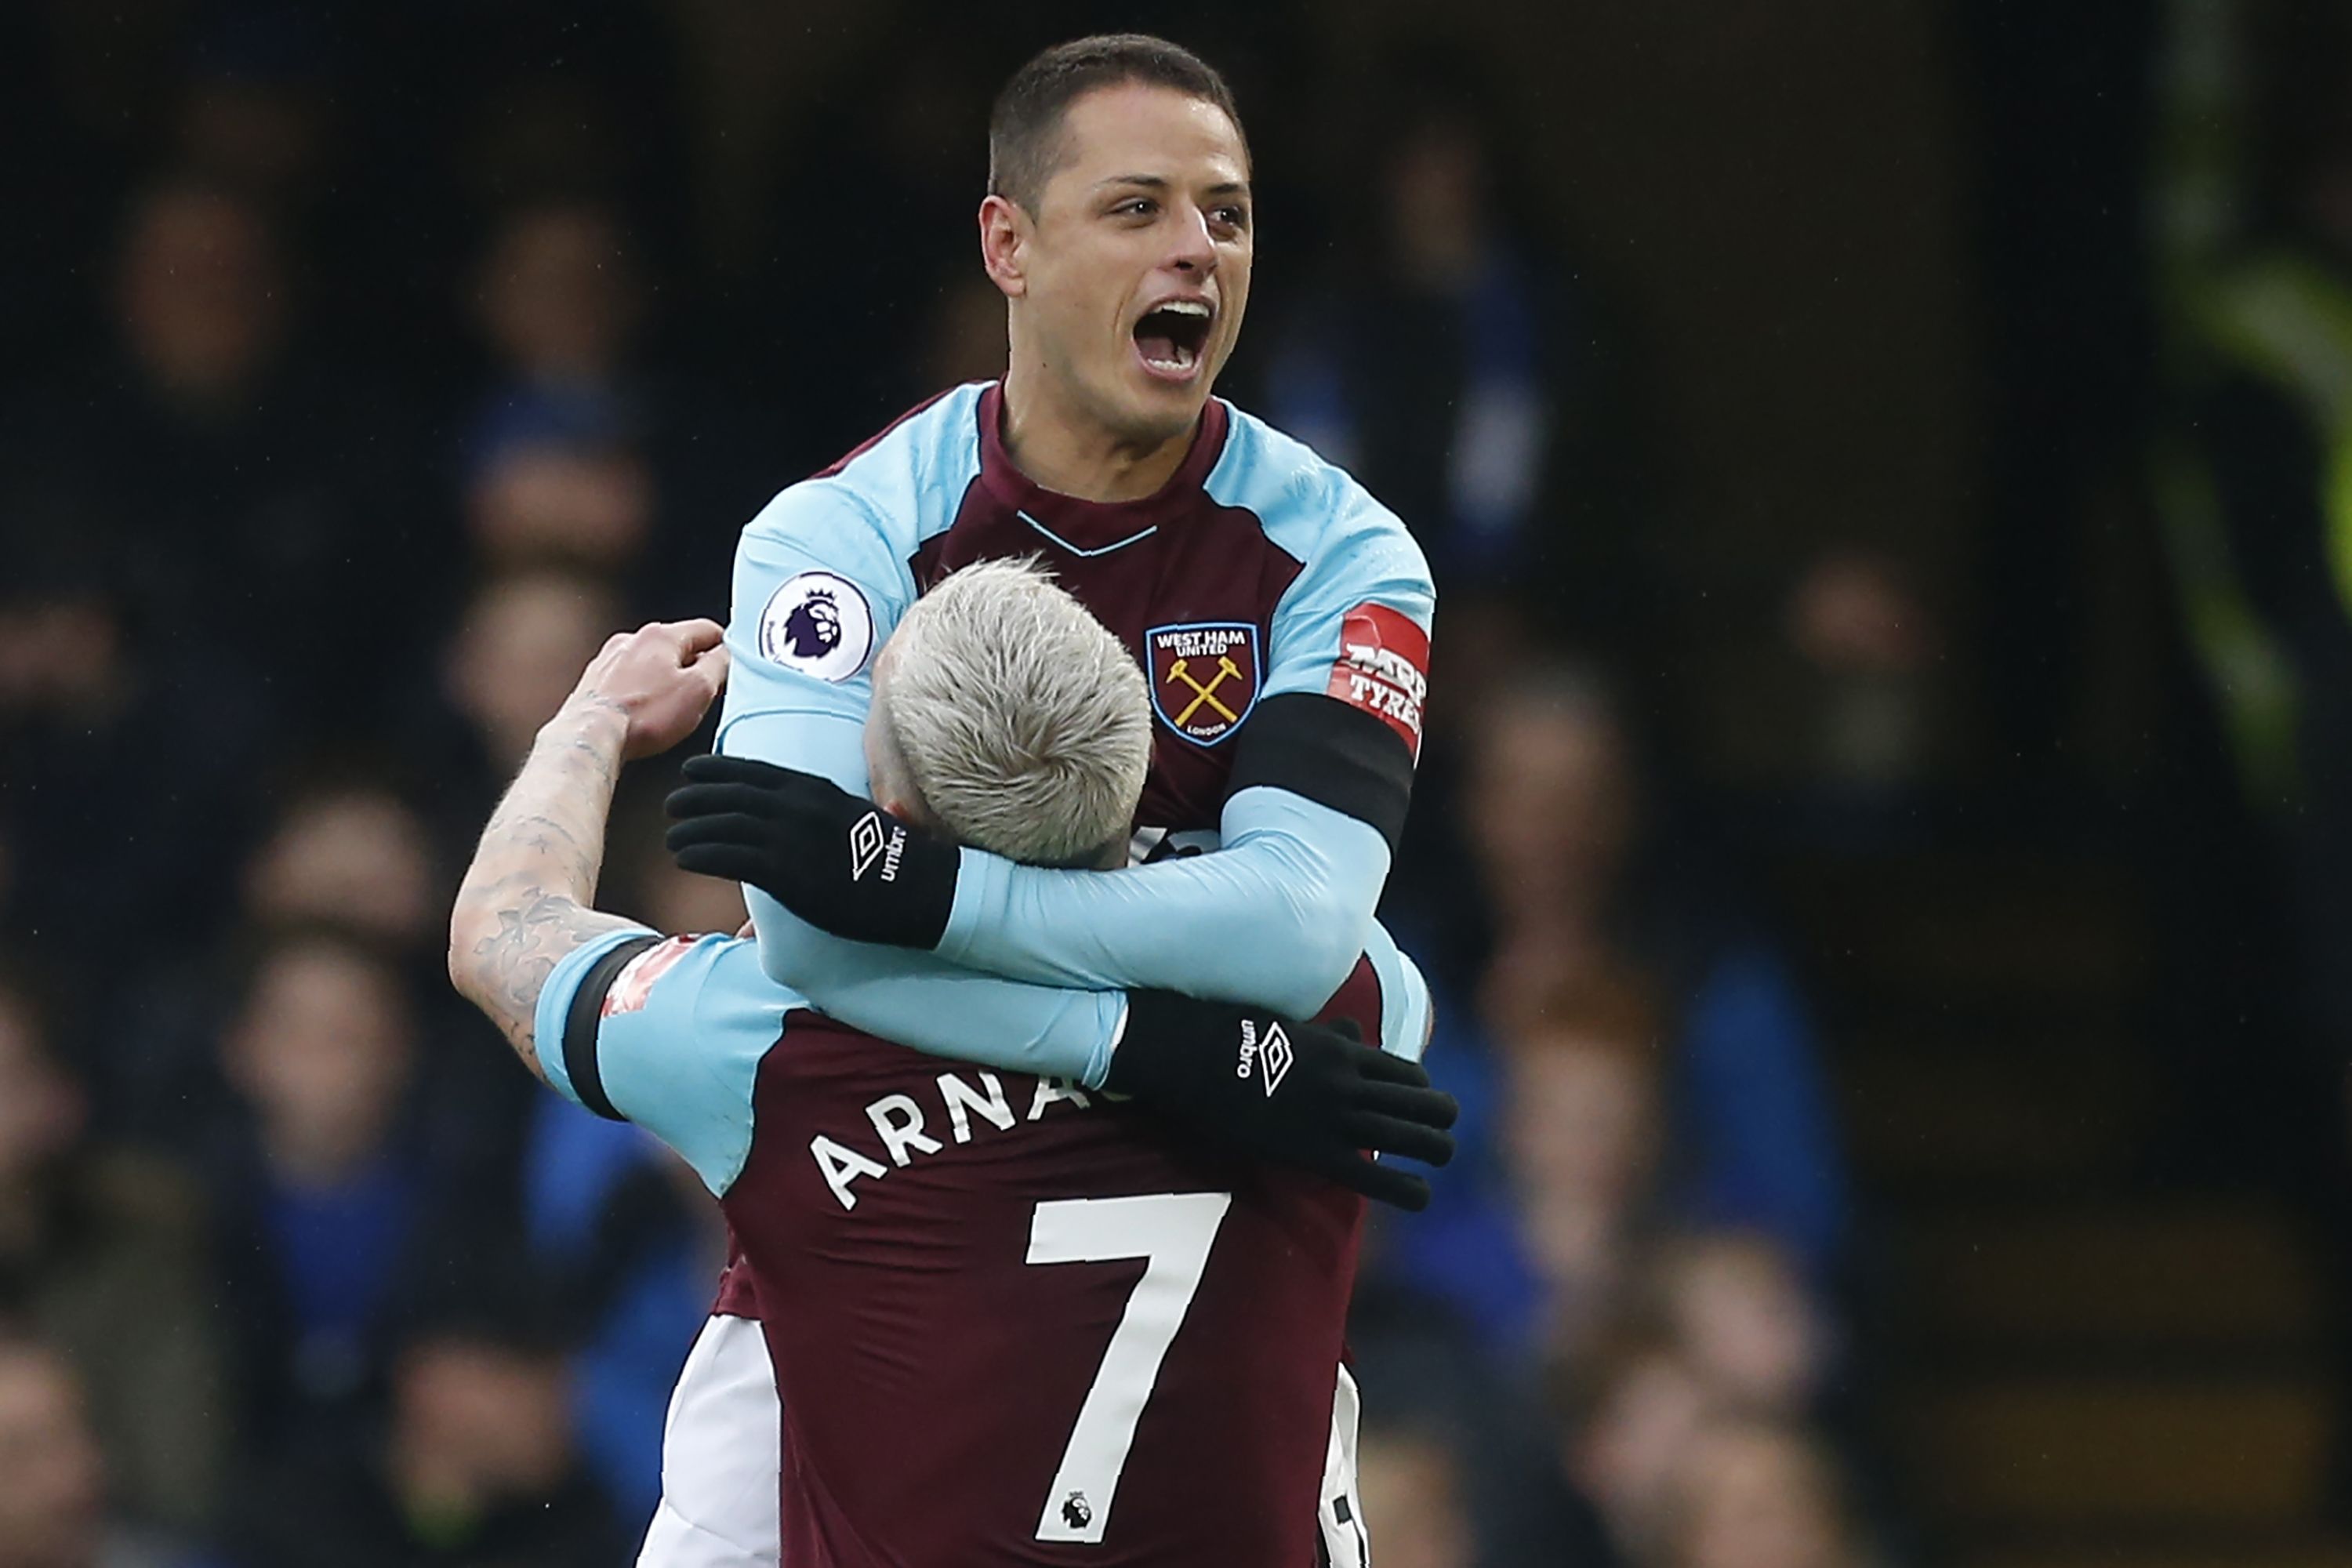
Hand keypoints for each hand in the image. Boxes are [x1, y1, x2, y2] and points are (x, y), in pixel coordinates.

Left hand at [569, 620, 729, 760]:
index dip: (725, 646)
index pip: (706, 629)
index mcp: (661, 636)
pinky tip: (644, 714)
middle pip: (676, 646)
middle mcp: (632, 640)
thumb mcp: (699, 691)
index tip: (730, 662)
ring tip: (669, 710)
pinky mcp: (596, 681)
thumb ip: (718, 666)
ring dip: (665, 681)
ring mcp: (610, 659)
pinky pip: (630, 681)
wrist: (592, 736)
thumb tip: (725, 656)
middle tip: (702, 695)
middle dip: (693, 668)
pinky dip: (642, 693)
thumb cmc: (641, 716)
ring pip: (651, 664)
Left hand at [664, 753, 959, 948]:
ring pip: (724, 824)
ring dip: (691, 829)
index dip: (717, 769)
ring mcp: (791, 838)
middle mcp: (798, 806)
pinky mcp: (787, 872)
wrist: (918, 885)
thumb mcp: (852, 820)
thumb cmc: (889, 859)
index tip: (691, 770)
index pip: (754, 772)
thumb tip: (798, 835)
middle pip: (731, 794)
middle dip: (696, 797)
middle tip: (673, 805)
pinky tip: (684, 857)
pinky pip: (731, 857)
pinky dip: (701, 853)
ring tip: (673, 837)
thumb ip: (819, 817)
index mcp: (814, 790)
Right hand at [1104, 992, 1457, 1210]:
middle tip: (1443, 1132)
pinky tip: (1421, 1196)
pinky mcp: (1315, 1152)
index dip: (1421, 1090)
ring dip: (1436, 1148)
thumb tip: (1352, 1030)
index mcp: (1342, 1052)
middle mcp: (1349, 1083)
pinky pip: (1374, 1176)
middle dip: (1440, 1117)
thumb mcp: (1288, 1026)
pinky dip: (1407, 1190)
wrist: (1194, 1059)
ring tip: (1443, 1157)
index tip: (1420, 1103)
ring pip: (1411, 1136)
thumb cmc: (1230, 1037)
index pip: (1405, 1073)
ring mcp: (1335, 1118)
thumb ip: (1326, 1034)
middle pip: (1421, 1102)